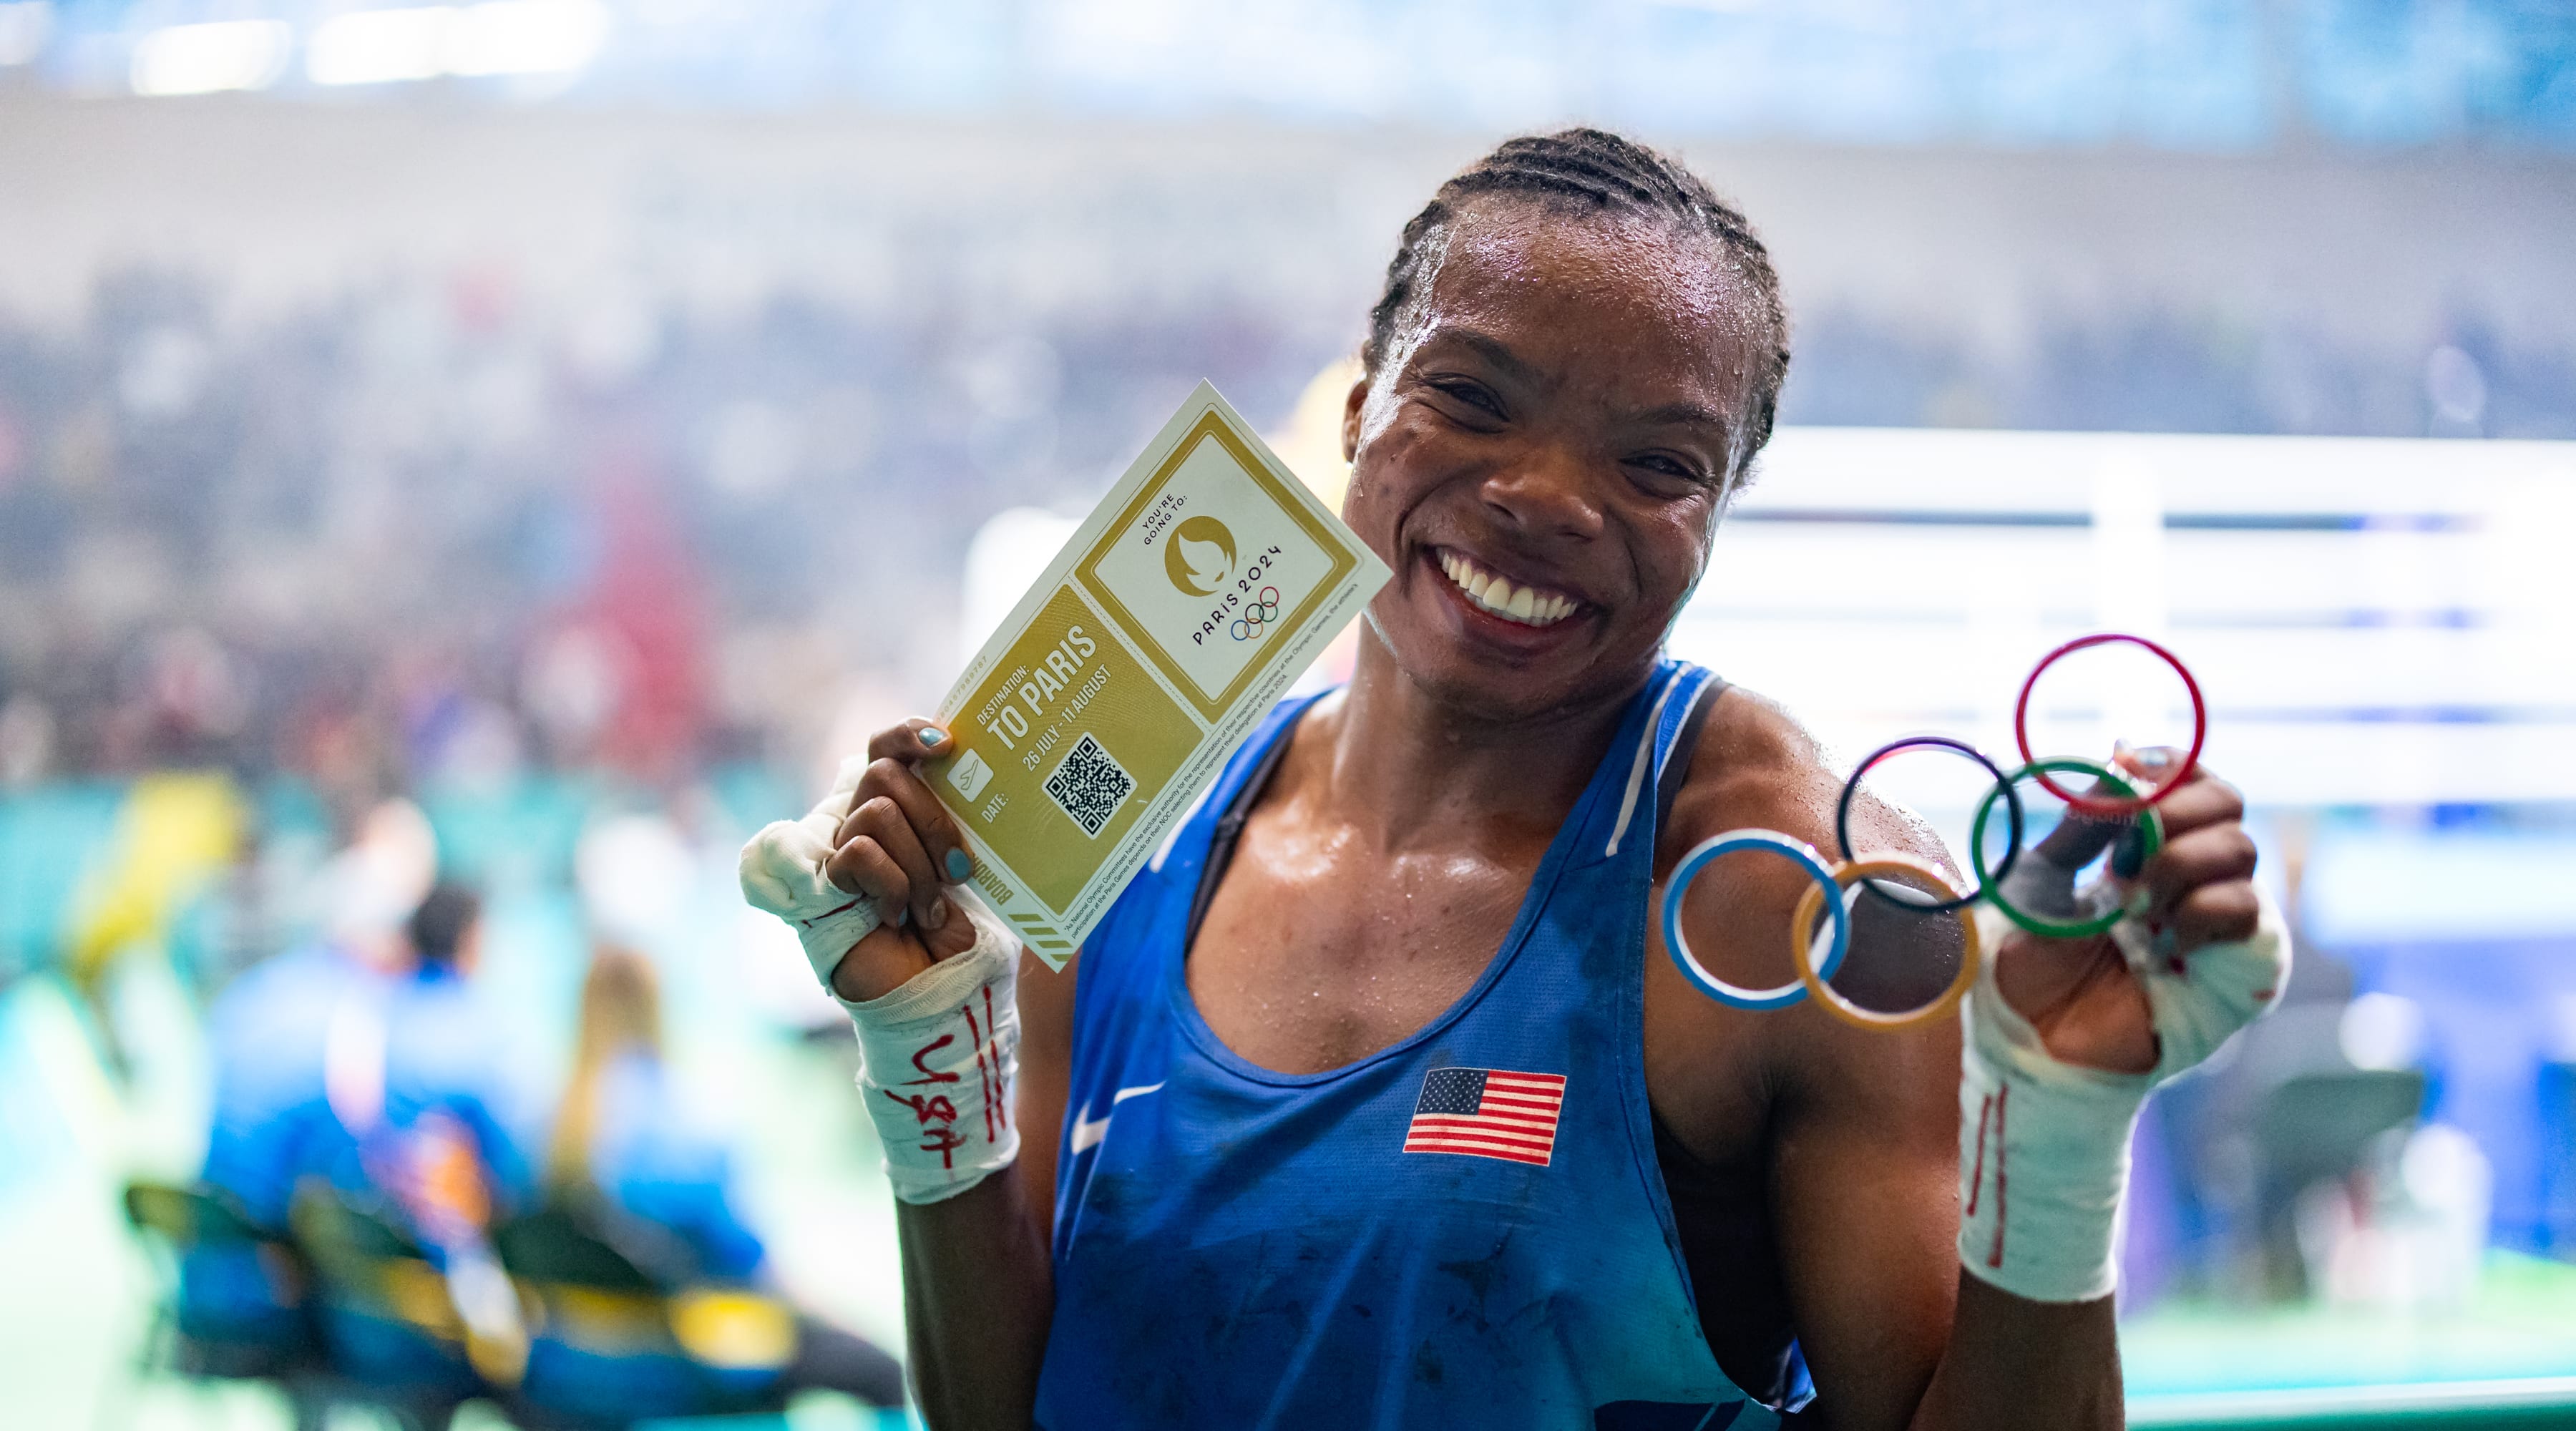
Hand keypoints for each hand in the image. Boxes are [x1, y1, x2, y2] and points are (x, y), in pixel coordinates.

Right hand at [825, 720, 982, 1003]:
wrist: (943, 998)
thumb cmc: (966, 938)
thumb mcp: (984, 874)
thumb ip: (979, 829)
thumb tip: (1012, 776)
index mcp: (906, 812)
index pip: (887, 748)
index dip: (907, 733)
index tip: (946, 742)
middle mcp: (867, 824)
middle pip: (882, 772)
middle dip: (931, 817)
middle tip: (959, 867)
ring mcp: (844, 854)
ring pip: (874, 813)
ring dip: (917, 864)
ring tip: (933, 906)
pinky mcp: (827, 887)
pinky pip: (857, 853)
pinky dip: (891, 885)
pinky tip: (901, 916)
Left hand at [1990, 750, 2259, 1073]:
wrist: (2033, 1043)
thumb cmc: (2029, 969)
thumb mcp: (2038, 883)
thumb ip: (2081, 830)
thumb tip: (2117, 769)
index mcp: (2140, 848)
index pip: (2187, 779)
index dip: (2166, 765)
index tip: (2122, 769)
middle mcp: (2187, 875)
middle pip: (2226, 801)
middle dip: (2173, 811)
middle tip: (2120, 854)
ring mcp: (2214, 918)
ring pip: (2241, 848)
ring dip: (2179, 862)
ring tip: (2130, 905)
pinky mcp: (2234, 966)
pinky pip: (2249, 910)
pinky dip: (2204, 910)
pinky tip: (2164, 937)